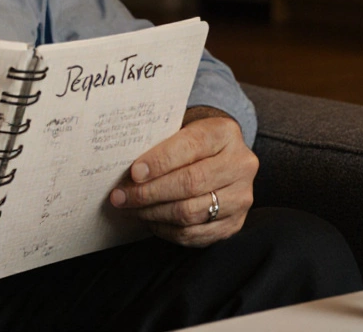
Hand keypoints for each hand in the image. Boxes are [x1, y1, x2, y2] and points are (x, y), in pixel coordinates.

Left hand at [109, 107, 257, 246]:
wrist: (221, 157)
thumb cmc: (192, 143)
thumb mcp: (181, 130)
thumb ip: (160, 145)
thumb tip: (129, 172)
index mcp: (225, 133)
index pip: (190, 147)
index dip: (160, 161)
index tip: (133, 173)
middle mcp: (241, 165)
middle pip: (190, 184)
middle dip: (149, 193)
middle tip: (121, 196)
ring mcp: (241, 197)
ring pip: (190, 212)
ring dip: (153, 213)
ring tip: (131, 209)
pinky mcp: (234, 223)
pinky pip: (194, 234)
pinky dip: (166, 230)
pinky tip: (150, 220)